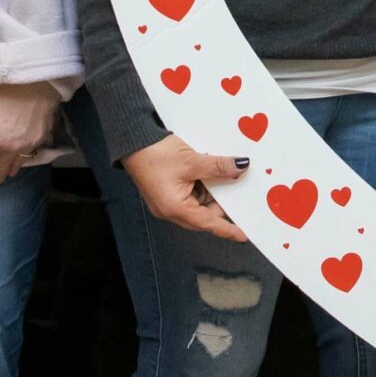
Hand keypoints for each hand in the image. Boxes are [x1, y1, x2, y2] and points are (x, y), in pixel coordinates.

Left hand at [0, 81, 62, 184]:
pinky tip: (21, 153)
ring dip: (11, 167)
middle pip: (2, 171)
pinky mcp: (43, 138)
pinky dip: (24, 156)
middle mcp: (12, 148)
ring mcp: (29, 144)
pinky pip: (31, 154)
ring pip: (18, 166)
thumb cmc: (4, 88)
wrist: (34, 77)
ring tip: (7, 165)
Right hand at [118, 134, 247, 241]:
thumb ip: (218, 167)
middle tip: (238, 192)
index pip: (208, 223)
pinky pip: (189, 196)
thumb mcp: (192, 161)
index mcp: (175, 208)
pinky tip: (208, 173)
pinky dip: (200, 187)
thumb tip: (240, 168)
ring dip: (210, 193)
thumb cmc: (155, 153)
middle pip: (203, 215)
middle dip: (220, 205)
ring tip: (222, 176)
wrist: (132, 141)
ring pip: (197, 205)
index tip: (243, 235)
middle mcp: (170, 210)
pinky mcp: (166, 192)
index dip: (227, 229)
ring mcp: (167, 202)